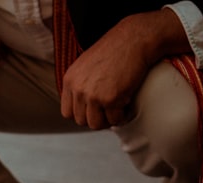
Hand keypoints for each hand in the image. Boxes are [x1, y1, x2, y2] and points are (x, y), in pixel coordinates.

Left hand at [60, 9, 190, 129]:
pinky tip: (127, 103)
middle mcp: (78, 89)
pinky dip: (122, 115)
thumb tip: (82, 106)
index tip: (94, 110)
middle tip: (109, 109)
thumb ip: (80, 84)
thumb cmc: (116, 49)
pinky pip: (114, 119)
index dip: (82, 113)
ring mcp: (93, 95)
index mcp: (69, 80)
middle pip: (81, 121)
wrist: (135, 39)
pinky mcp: (110, 99)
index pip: (67, 112)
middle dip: (97, 117)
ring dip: (108, 119)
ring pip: (96, 124)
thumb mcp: (86, 65)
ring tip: (117, 108)